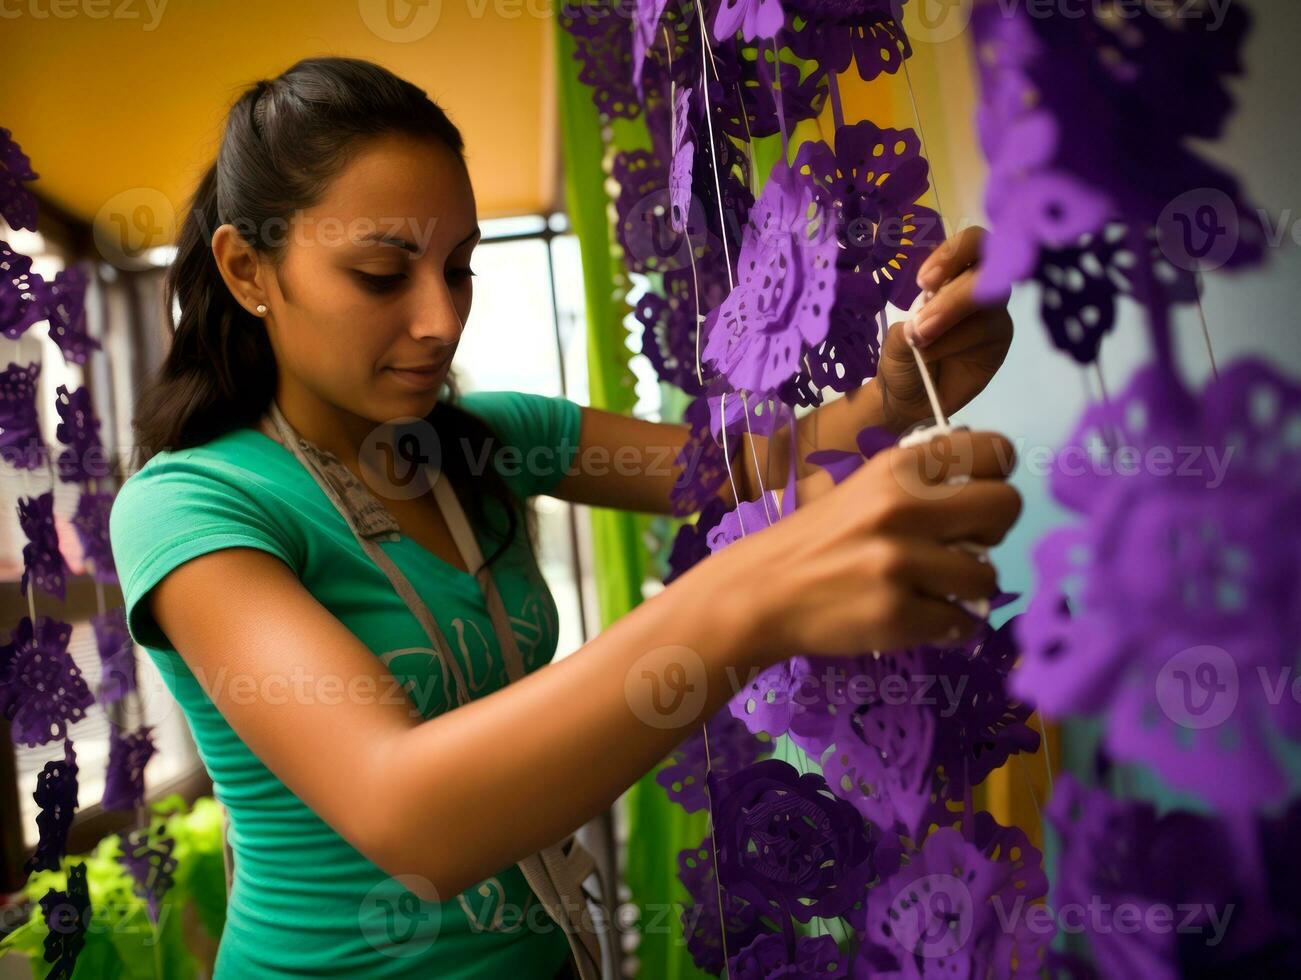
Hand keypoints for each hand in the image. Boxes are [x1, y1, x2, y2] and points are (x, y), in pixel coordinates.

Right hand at [731, 429, 1021, 660]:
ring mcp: (899, 563)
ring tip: (932, 588)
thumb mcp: (866, 487)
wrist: (760, 592)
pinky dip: (947, 626)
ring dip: (967, 589)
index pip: (995, 451)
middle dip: (993, 532)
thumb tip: (988, 484)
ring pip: (988, 576)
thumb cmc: (820, 539)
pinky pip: (962, 624)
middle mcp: (902, 506)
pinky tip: (917, 616)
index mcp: (897, 467)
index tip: (975, 498)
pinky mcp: (896, 614)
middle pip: (1006, 507)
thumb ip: (922, 481)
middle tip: (962, 546)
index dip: (995, 478)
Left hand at [875, 226, 1012, 434]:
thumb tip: (923, 323)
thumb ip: (910, 326)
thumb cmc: (902, 360)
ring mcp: (992, 315)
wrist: (906, 400)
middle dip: (952, 296)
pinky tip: (933, 355)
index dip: (953, 254)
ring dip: (950, 318)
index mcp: (952, 275)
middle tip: (921, 322)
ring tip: (920, 341)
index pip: (971, 244)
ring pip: (986, 301)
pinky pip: (987, 331)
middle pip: (985, 271)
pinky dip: (955, 342)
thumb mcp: (896, 341)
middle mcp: (978, 288)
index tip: (923, 281)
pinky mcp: (1000, 340)